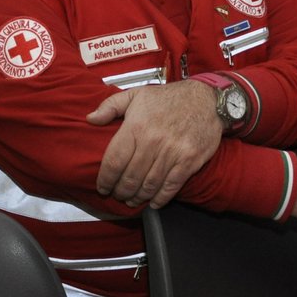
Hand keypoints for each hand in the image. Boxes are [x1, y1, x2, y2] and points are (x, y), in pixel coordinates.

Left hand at [88, 80, 223, 208]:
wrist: (206, 99)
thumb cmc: (168, 98)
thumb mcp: (136, 94)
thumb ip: (110, 106)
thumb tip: (90, 118)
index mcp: (136, 126)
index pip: (114, 161)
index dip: (105, 179)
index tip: (102, 187)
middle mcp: (153, 141)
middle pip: (130, 177)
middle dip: (120, 191)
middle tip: (117, 196)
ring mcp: (172, 153)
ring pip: (149, 185)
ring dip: (138, 198)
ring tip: (132, 200)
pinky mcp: (189, 161)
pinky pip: (171, 186)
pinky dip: (160, 198)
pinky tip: (153, 203)